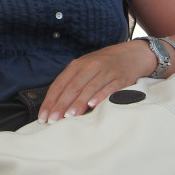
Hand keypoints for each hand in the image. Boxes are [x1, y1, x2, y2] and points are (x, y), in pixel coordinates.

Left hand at [37, 40, 152, 123]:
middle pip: (72, 87)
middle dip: (61, 105)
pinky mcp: (120, 78)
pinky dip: (100, 96)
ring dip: (78, 102)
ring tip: (69, 116)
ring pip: (89, 88)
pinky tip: (93, 105)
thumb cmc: (103, 65)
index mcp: (77, 65)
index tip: (43, 116)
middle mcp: (90, 66)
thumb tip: (55, 106)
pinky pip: (109, 88)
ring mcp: (105, 72)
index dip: (50, 100)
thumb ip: (72, 83)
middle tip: (52, 120)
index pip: (60, 84)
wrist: (131, 55)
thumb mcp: (85, 68)